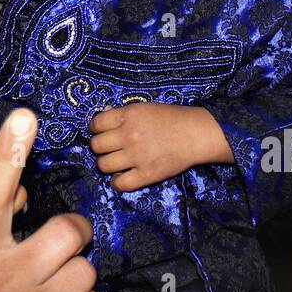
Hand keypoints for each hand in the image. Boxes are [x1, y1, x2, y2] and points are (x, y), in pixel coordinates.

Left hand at [90, 102, 231, 190]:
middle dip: (99, 147)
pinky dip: (117, 182)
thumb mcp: (145, 108)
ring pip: (104, 165)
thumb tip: (103, 116)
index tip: (102, 132)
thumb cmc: (171, 118)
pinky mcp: (147, 174)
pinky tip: (122, 177)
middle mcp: (129, 135)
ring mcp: (137, 156)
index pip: (96, 124)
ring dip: (106, 164)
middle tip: (109, 148)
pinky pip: (121, 183)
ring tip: (115, 162)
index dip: (96, 128)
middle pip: (96, 145)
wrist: (195, 134)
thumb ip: (122, 113)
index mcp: (128, 116)